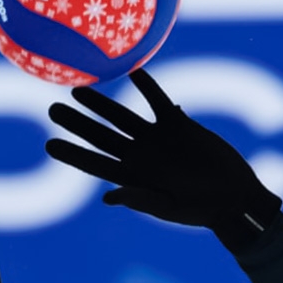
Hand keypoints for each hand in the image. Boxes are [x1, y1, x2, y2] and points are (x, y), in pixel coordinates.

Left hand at [45, 68, 280, 246]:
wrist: (233, 196)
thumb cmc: (199, 210)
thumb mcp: (168, 208)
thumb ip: (141, 199)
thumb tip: (108, 197)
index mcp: (131, 177)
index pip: (94, 164)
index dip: (72, 154)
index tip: (49, 145)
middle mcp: (137, 155)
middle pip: (100, 135)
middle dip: (76, 123)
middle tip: (52, 109)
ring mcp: (155, 138)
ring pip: (121, 115)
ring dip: (101, 103)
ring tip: (78, 89)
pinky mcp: (177, 124)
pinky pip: (158, 101)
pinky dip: (147, 87)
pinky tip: (133, 72)